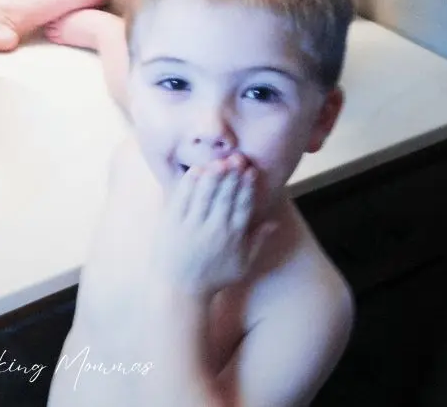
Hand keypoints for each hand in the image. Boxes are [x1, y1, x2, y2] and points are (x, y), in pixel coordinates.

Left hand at [157, 154, 276, 298]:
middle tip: (238, 157)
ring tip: (221, 161)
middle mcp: (214, 230)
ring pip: (205, 195)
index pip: (242, 207)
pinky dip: (190, 183)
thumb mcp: (242, 264)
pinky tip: (196, 170)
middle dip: (232, 176)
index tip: (251, 170)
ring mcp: (191, 226)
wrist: (180, 290)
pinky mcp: (172, 223)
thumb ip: (258, 241)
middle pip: (225, 197)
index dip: (248, 188)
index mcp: (232, 238)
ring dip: (213, 176)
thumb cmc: (213, 278)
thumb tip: (274, 222)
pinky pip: (182, 198)